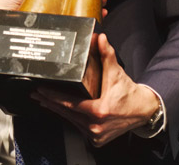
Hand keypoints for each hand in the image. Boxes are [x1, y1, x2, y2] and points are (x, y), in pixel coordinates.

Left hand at [31, 34, 158, 146]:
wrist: (143, 110)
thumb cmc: (128, 92)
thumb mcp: (116, 73)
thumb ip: (106, 55)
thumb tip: (100, 38)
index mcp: (98, 111)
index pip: (69, 103)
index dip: (52, 96)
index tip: (40, 90)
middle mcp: (95, 126)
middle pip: (66, 113)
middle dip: (48, 102)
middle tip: (35, 94)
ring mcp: (96, 135)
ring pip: (71, 121)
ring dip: (57, 110)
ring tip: (43, 100)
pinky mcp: (97, 139)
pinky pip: (78, 127)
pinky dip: (69, 118)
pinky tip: (59, 110)